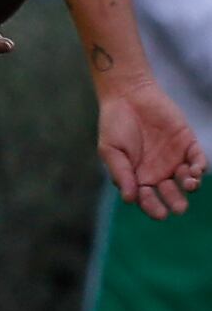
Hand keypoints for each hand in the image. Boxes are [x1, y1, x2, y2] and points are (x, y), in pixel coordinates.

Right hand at [99, 82, 206, 218]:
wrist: (129, 96)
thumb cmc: (115, 124)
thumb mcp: (111, 151)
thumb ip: (121, 174)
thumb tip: (129, 199)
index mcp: (138, 176)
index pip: (148, 199)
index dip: (153, 207)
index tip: (160, 214)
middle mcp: (158, 171)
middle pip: (170, 193)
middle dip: (176, 202)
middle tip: (179, 208)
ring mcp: (174, 158)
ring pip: (187, 179)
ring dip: (190, 186)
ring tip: (189, 185)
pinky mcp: (187, 144)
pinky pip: (198, 160)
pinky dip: (200, 167)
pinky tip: (196, 171)